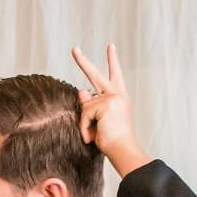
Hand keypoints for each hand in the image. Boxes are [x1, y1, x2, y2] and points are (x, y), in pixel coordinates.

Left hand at [72, 43, 148, 175]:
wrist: (122, 150)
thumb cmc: (112, 139)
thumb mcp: (100, 119)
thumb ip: (91, 103)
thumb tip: (81, 90)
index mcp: (119, 97)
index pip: (115, 75)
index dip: (112, 60)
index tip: (110, 46)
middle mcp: (117, 94)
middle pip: (95, 74)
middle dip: (82, 61)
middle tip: (74, 49)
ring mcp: (112, 97)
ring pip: (85, 105)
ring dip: (86, 123)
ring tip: (95, 135)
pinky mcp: (105, 103)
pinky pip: (85, 113)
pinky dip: (85, 127)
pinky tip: (92, 136)